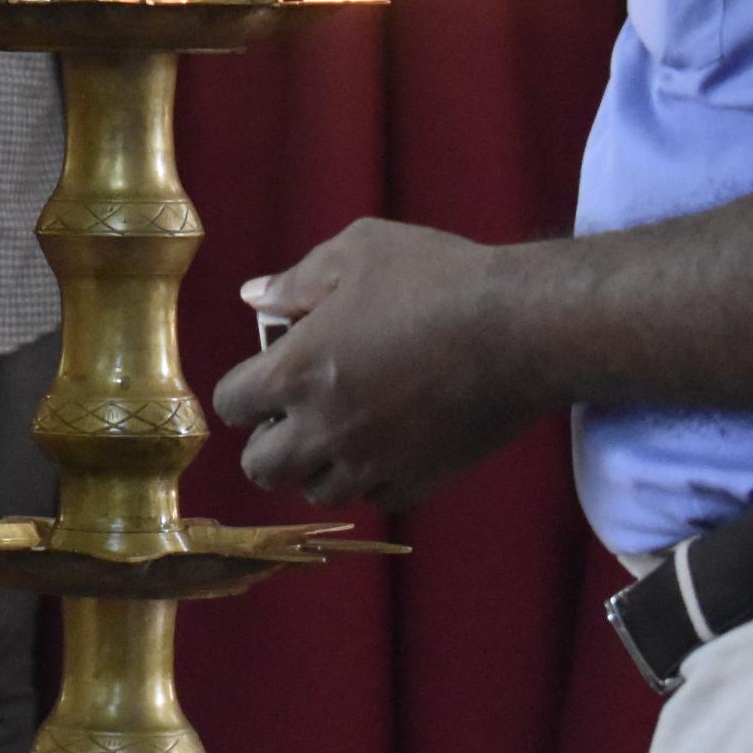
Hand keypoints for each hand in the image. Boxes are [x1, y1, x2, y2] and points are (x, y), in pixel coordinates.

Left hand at [209, 219, 545, 512]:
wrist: (522, 328)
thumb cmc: (435, 279)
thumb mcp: (356, 252)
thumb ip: (296, 280)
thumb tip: (254, 297)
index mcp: (296, 372)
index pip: (231, 405)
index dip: (241, 391)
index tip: (263, 377)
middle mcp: (325, 428)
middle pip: (262, 468)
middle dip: (267, 443)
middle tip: (293, 414)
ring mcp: (375, 461)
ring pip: (319, 491)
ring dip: (317, 466)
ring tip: (338, 432)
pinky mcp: (425, 479)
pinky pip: (379, 499)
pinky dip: (373, 481)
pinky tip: (387, 447)